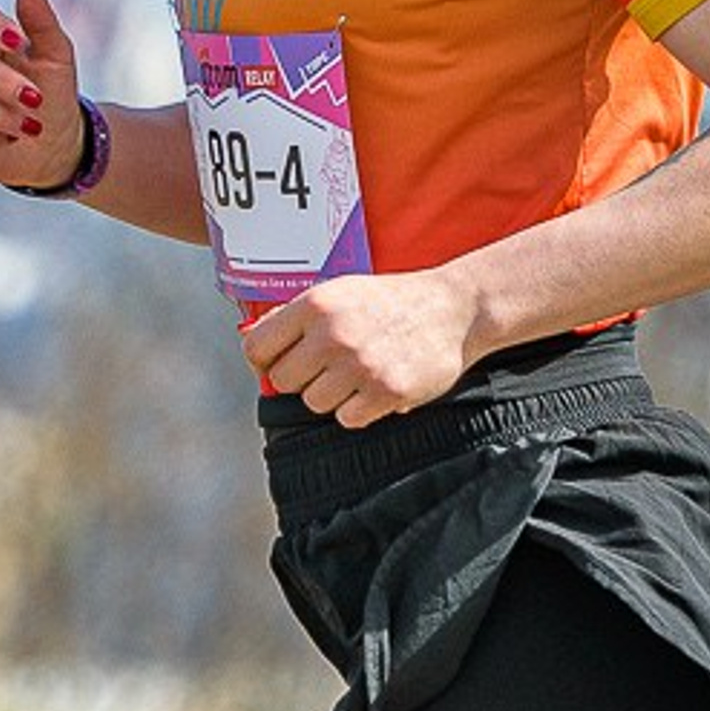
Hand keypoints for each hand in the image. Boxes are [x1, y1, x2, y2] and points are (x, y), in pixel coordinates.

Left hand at [238, 269, 478, 427]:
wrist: (455, 308)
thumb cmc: (392, 301)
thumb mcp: (341, 292)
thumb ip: (299, 316)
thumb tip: (254, 342)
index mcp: (316, 304)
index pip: (256, 347)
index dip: (264, 361)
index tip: (279, 363)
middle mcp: (333, 334)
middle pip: (283, 381)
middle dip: (303, 379)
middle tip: (330, 368)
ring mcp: (359, 364)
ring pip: (314, 403)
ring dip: (333, 395)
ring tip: (358, 374)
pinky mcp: (385, 391)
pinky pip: (347, 418)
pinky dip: (360, 409)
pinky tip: (376, 387)